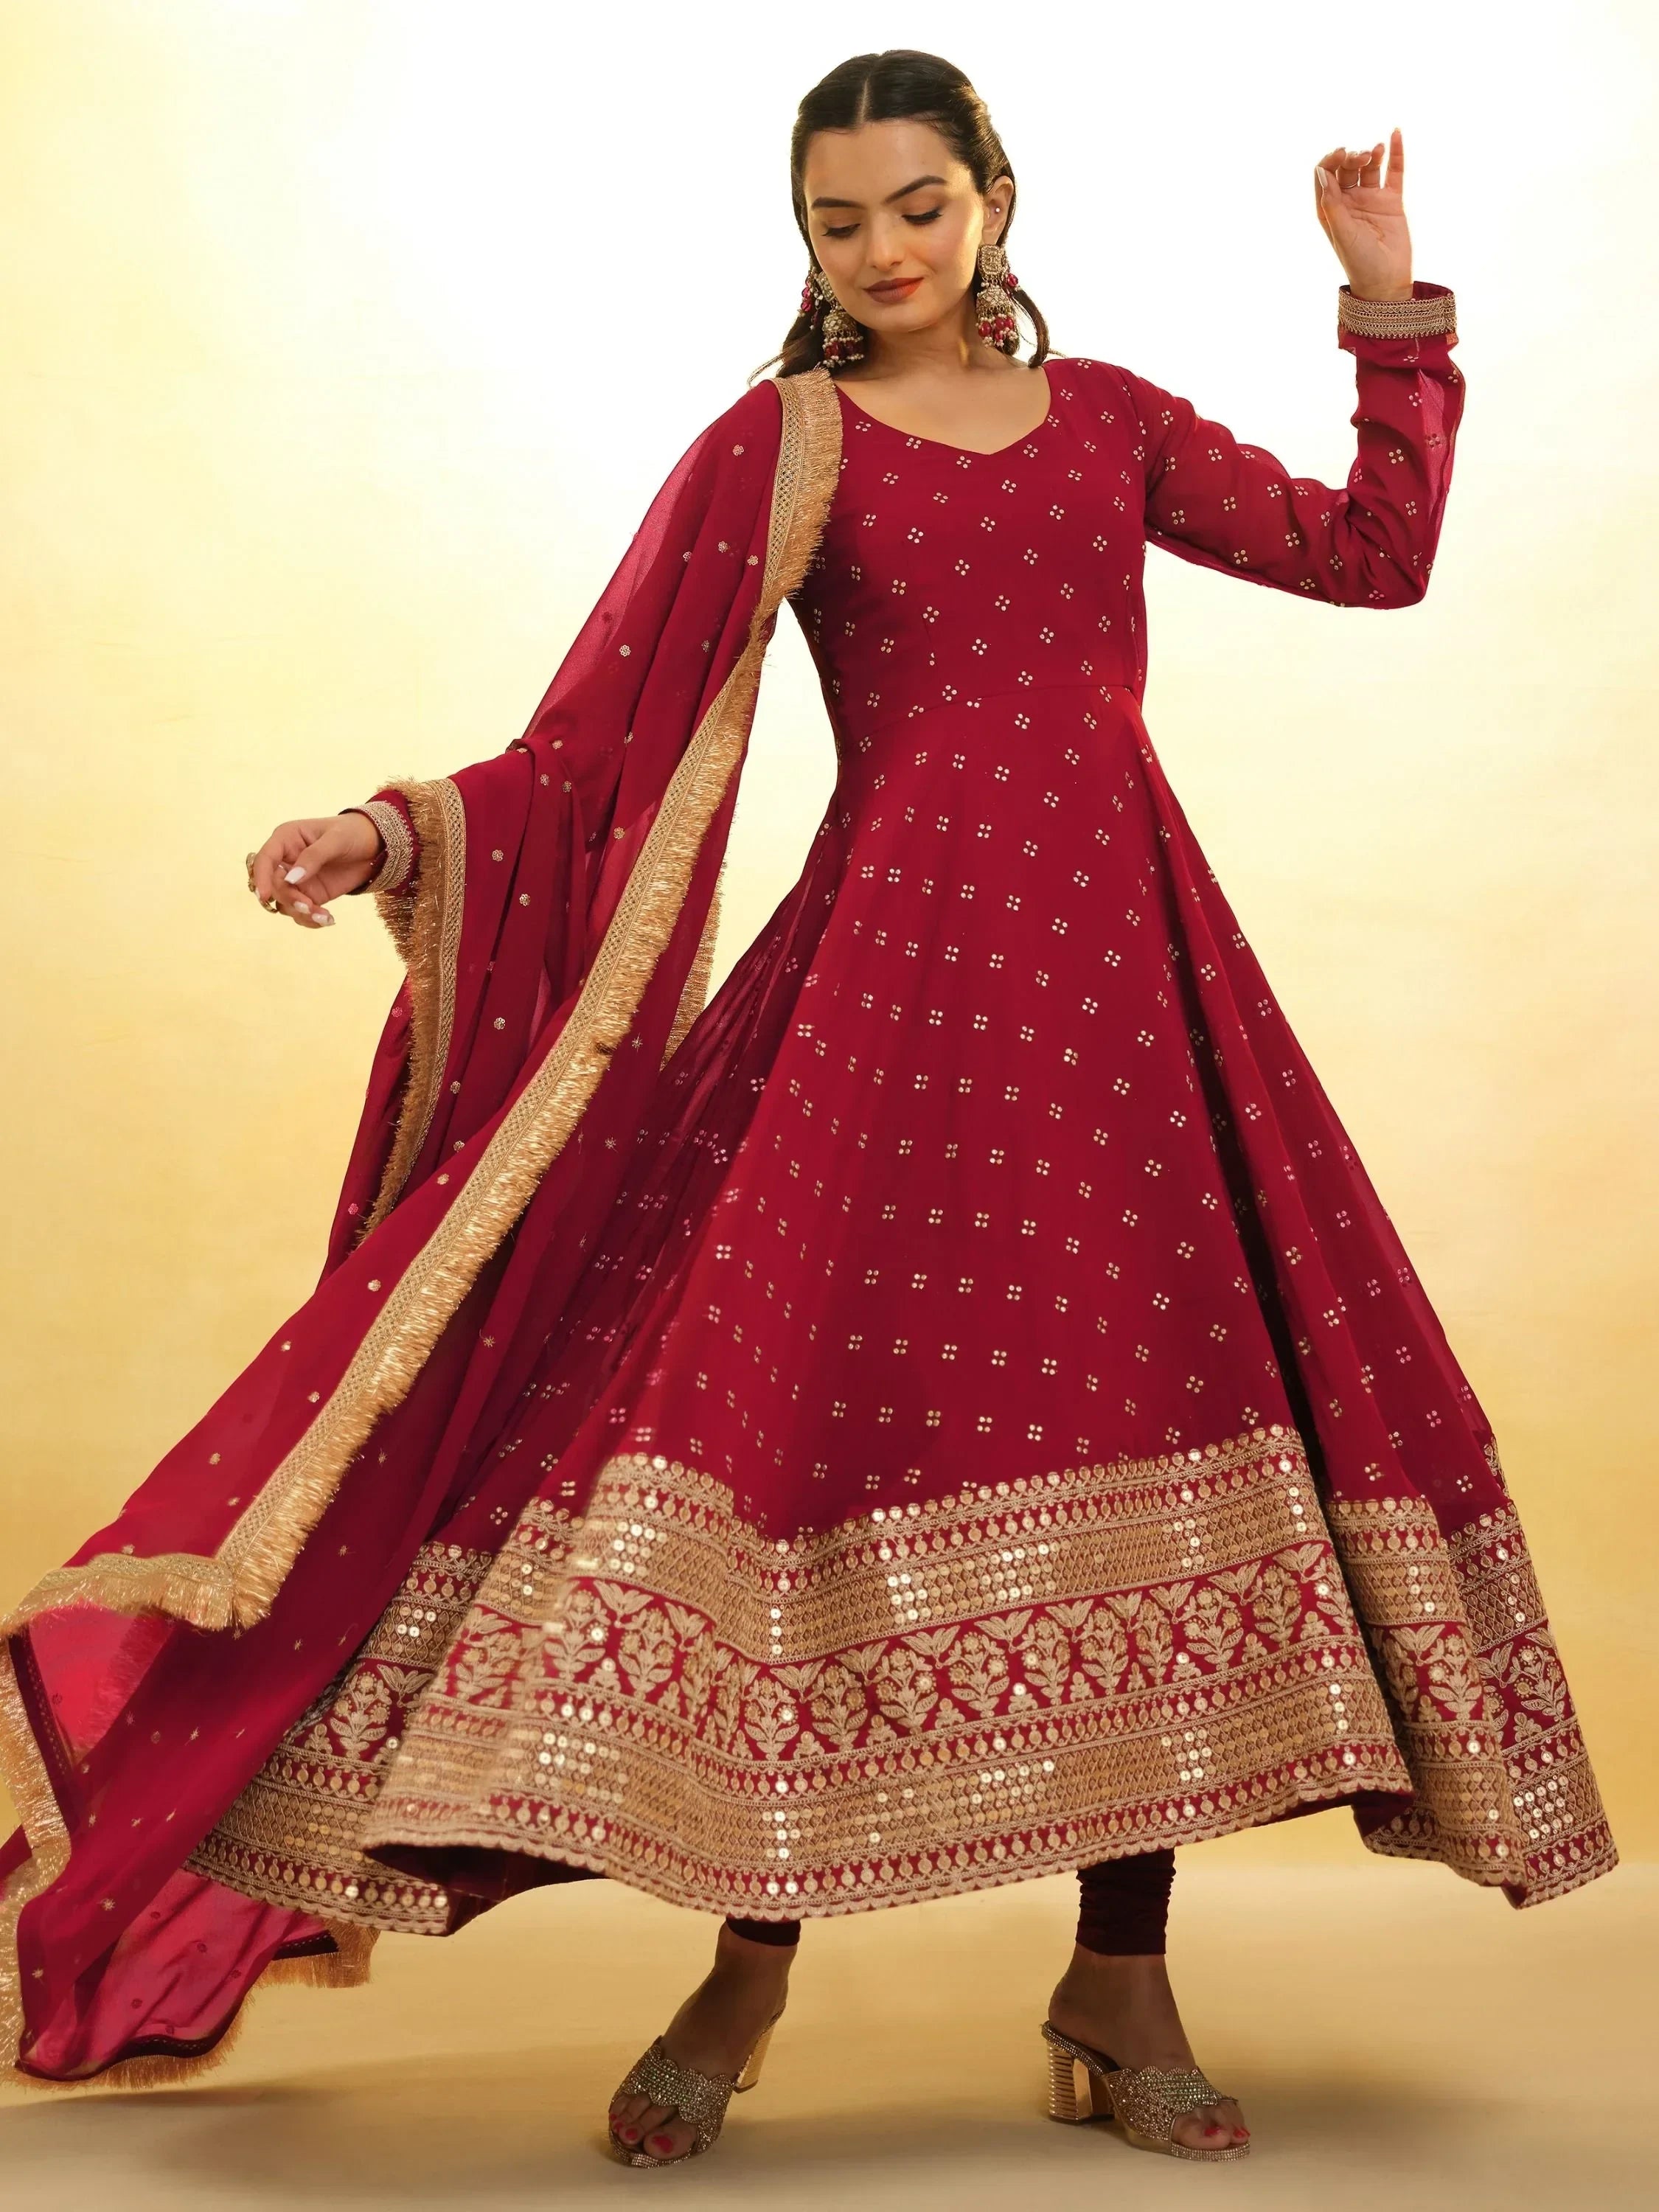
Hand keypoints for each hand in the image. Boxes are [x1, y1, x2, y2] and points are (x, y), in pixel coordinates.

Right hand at [246, 811, 381, 928]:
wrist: (374, 846)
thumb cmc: (352, 833)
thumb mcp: (336, 839)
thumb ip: (314, 857)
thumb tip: (292, 878)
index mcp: (286, 839)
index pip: (264, 859)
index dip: (260, 877)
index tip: (264, 896)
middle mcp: (286, 861)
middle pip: (274, 886)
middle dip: (288, 899)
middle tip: (309, 907)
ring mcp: (297, 881)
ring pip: (285, 903)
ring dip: (300, 913)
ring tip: (324, 917)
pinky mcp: (310, 895)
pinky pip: (301, 912)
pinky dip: (311, 920)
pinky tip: (327, 920)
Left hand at [1313, 130, 1412, 301]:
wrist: (1387, 282)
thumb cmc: (1360, 263)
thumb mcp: (1343, 234)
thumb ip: (1332, 204)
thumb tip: (1322, 172)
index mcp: (1330, 210)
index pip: (1325, 176)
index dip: (1331, 161)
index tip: (1341, 153)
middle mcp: (1349, 202)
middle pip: (1346, 168)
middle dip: (1352, 158)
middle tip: (1361, 158)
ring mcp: (1370, 200)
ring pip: (1368, 168)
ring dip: (1370, 155)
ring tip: (1375, 151)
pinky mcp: (1391, 201)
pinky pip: (1394, 172)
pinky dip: (1395, 153)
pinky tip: (1395, 134)